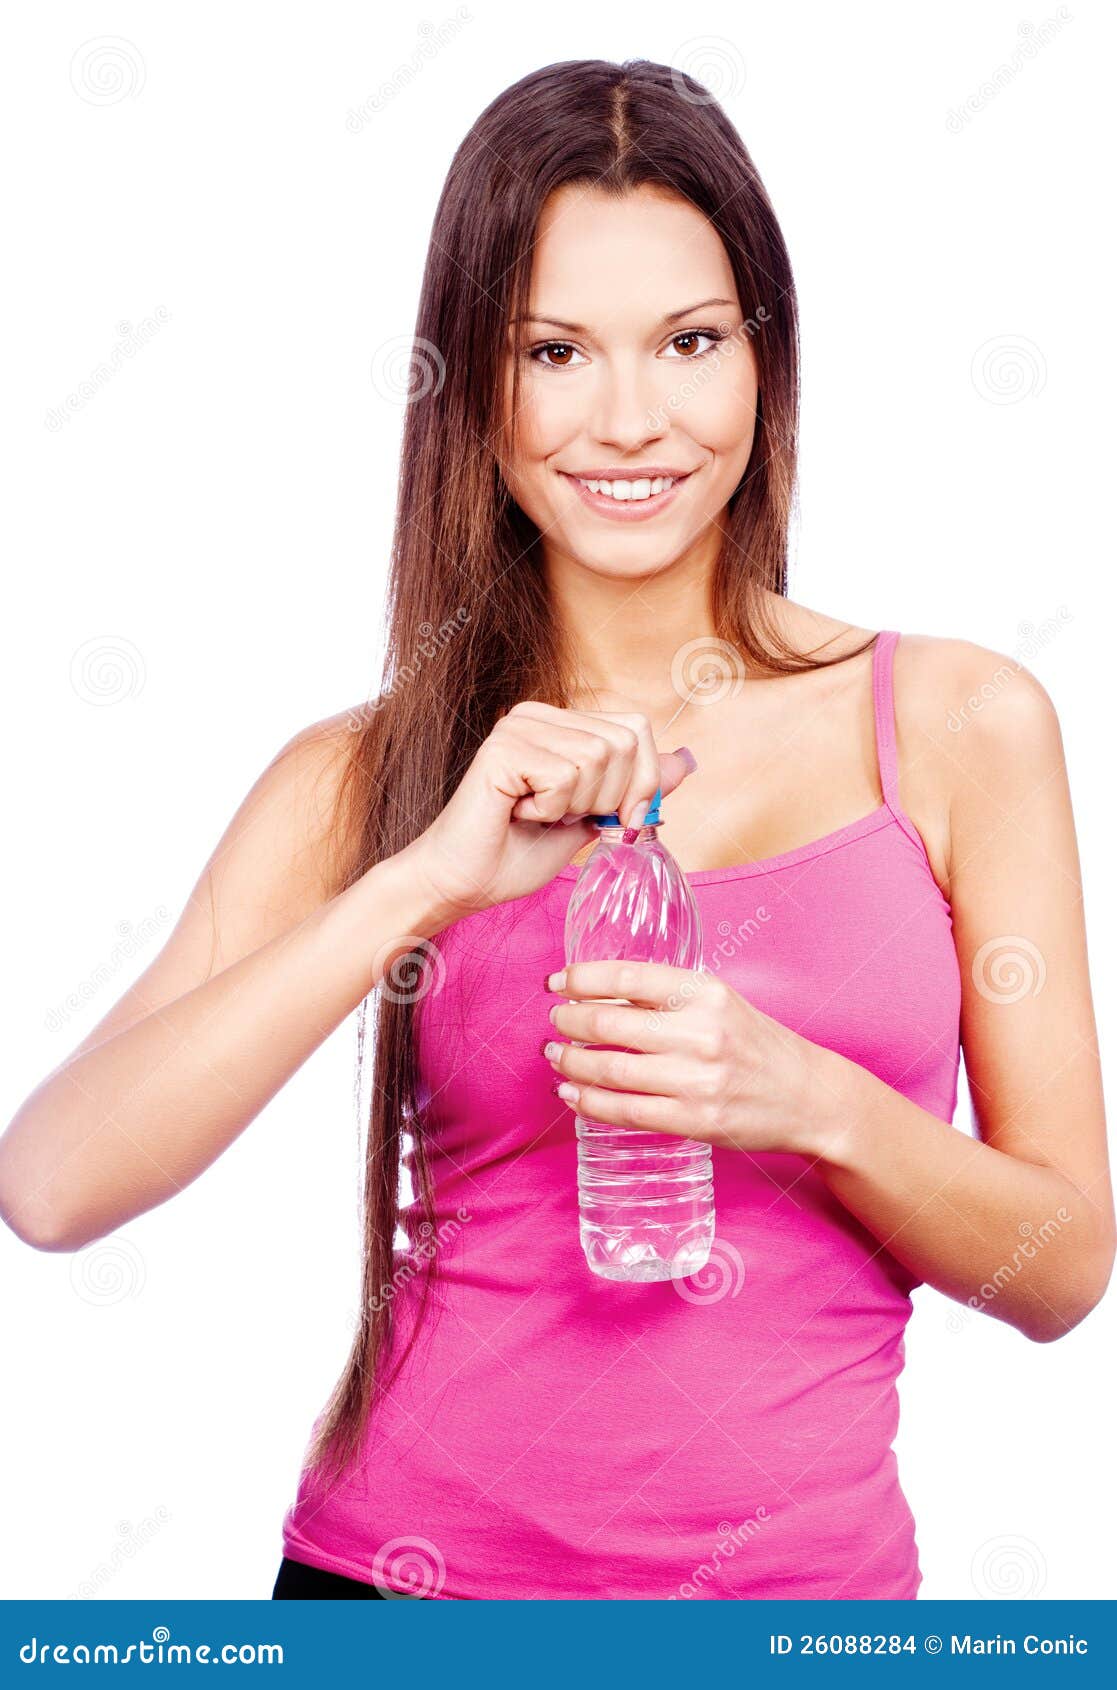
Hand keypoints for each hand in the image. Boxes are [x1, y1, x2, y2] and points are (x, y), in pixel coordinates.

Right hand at [398, 698, 697, 920]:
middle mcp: (539, 715)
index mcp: (560, 724)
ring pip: (597, 758)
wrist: (463, 883)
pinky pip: (565, 774)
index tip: (618, 820)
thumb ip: (637, 787)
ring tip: (537, 814)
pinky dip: (551, 808)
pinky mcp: (503, 748)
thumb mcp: (595, 818)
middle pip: (623, 741)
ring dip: (576, 805)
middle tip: (564, 817)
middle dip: (610, 797)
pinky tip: (518, 812)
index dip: (641, 781)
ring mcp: (518, 726)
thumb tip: (687, 760)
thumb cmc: (517, 855)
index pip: (636, 728)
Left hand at [543, 959, 835, 1159]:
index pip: (626, 978)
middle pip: (608, 1025)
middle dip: (568, 1022)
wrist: (809, 1096)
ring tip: (555, 1055)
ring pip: (609, 1071)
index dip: (580, 979)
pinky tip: (572, 1092)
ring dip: (570, 1062)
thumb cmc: (757, 1043)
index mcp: (706, 993)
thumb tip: (597, 992)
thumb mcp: (721, 1002)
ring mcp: (698, 1081)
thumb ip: (668, 995)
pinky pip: (625, 1112)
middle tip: (554, 1020)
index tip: (556, 983)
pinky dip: (589, 1102)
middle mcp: (702, 1034)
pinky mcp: (694, 1121)